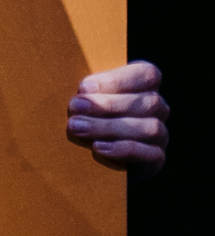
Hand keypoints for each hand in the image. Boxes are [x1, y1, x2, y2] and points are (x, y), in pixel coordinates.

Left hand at [67, 59, 166, 173]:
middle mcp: (158, 107)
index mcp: (146, 85)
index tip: (84, 87)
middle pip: (146, 102)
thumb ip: (89, 92)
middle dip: (107, 105)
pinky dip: (122, 149)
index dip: (116, 80)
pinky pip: (149, 153)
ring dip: (109, 127)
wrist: (96, 160)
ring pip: (149, 128)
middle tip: (75, 107)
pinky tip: (98, 147)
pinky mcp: (157, 158)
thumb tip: (82, 91)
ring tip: (79, 127)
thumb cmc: (89, 116)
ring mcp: (161, 133)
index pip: (146, 74)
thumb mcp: (88, 99)